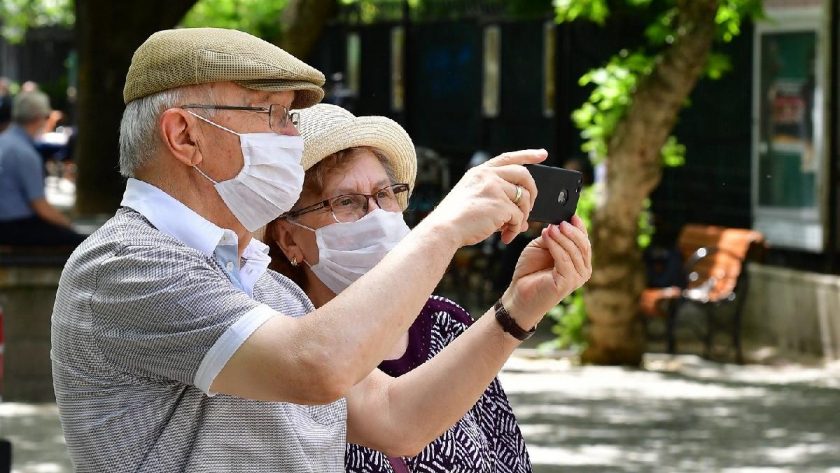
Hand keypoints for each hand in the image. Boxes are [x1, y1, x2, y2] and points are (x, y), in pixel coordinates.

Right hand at [425, 149, 546, 246]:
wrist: (444, 230)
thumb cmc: (456, 220)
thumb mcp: (473, 199)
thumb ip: (496, 199)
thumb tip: (522, 216)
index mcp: (480, 172)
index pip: (509, 158)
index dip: (527, 155)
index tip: (542, 154)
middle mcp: (488, 176)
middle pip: (524, 176)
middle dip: (533, 192)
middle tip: (530, 208)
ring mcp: (495, 188)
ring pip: (524, 199)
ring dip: (522, 217)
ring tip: (512, 229)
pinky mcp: (500, 205)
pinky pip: (519, 217)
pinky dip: (515, 229)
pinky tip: (505, 237)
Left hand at [501, 215, 591, 328]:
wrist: (519, 292)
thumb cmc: (530, 270)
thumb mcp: (542, 246)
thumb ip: (553, 237)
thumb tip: (558, 225)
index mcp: (579, 260)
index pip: (584, 240)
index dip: (579, 226)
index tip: (571, 214)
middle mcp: (582, 269)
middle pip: (583, 245)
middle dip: (571, 231)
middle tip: (559, 222)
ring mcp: (577, 277)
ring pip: (574, 251)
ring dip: (562, 237)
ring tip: (549, 229)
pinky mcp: (568, 282)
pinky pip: (564, 259)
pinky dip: (556, 246)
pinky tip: (546, 237)